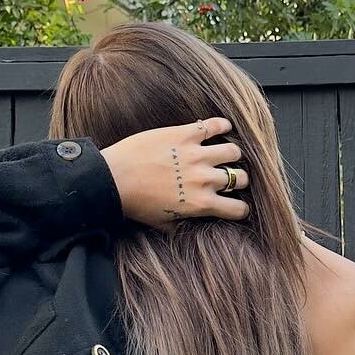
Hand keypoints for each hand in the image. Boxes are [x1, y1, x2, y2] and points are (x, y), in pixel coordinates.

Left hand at [99, 117, 250, 229]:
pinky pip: (214, 125)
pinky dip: (222, 125)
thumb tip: (190, 229)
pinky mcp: (185, 134)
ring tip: (226, 153)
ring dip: (232, 154)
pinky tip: (223, 127)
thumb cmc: (135, 204)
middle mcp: (204, 179)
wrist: (114, 179)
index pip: (238, 209)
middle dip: (239, 180)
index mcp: (201, 204)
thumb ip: (181, 226)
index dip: (240, 209)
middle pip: (240, 178)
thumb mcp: (162, 223)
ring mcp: (196, 154)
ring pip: (233, 151)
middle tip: (229, 177)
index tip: (235, 205)